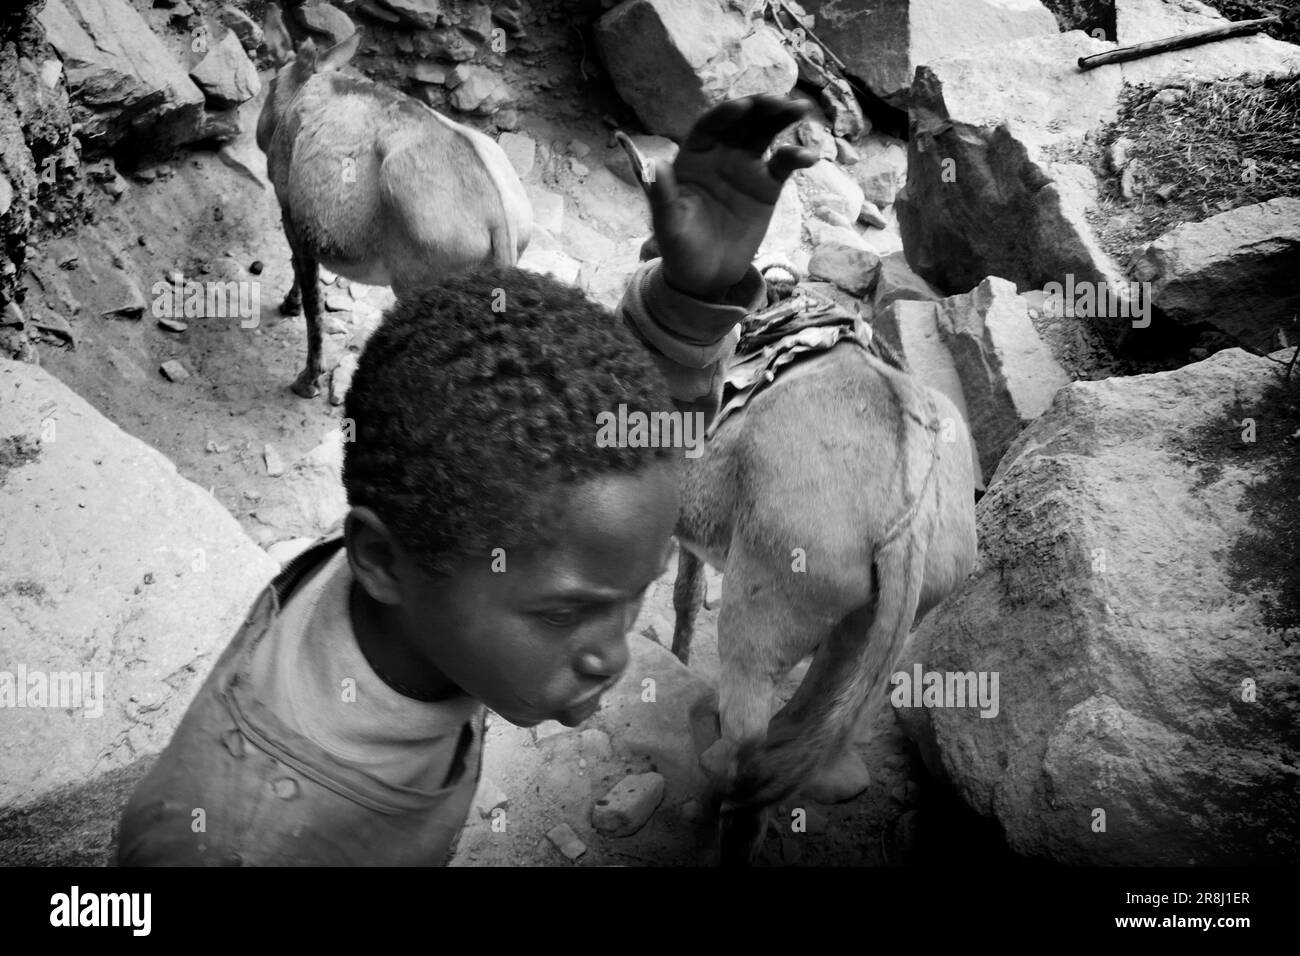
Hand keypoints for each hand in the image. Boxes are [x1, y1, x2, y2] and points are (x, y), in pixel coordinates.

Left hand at [647, 96, 819, 300]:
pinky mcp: (767, 187)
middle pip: (742, 123)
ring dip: (782, 119)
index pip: (710, 126)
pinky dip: (796, 157)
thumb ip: (662, 196)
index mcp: (694, 157)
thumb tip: (659, 166)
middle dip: (759, 108)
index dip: (725, 115)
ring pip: (765, 135)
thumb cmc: (680, 247)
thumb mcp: (667, 225)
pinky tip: (809, 156)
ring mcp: (746, 169)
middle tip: (779, 100)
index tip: (742, 107)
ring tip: (799, 108)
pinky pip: (783, 165)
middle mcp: (721, 155)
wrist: (706, 275)